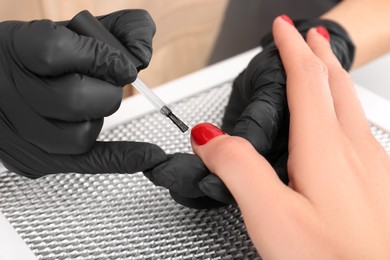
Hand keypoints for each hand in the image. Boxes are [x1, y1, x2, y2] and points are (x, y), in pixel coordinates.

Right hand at [0, 10, 166, 177]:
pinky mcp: (35, 158)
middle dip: (107, 91)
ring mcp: (21, 131)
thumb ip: (117, 29)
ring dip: (99, 118)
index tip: (124, 64)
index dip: (98, 57)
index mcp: (17, 49)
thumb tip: (143, 52)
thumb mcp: (73, 30)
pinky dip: (121, 159)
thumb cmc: (42, 56)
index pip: (54, 51)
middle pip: (73, 99)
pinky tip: (147, 155)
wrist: (2, 83)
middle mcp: (11, 93)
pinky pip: (85, 164)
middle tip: (108, 84)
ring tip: (89, 105)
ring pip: (80, 135)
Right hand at [144, 17, 354, 208]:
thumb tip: (210, 138)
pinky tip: (339, 126)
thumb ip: (237, 169)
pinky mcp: (380, 187)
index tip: (283, 28)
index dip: (292, 48)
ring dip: (333, 78)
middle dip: (318, 55)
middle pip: (335, 85)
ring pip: (351, 106)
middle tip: (309, 35)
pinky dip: (343, 112)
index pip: (307, 80)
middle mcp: (356, 152)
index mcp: (326, 150)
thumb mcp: (270, 215)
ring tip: (323, 67)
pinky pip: (360, 132)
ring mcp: (374, 168)